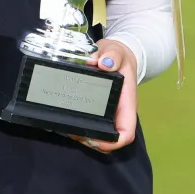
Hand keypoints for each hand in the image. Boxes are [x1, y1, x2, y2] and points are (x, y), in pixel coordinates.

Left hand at [69, 39, 137, 153]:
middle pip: (111, 139)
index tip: (94, 139)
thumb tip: (104, 63)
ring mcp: (109, 113)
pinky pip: (92, 124)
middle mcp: (118, 112)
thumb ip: (113, 55)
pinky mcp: (98, 109)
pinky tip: (68, 119)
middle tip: (73, 132)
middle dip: (92, 141)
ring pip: (100, 135)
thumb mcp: (116, 51)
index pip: (126, 132)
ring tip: (68, 128)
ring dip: (85, 136)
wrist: (115, 54)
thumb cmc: (118, 55)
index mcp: (126, 103)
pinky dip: (80, 127)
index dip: (112, 142)